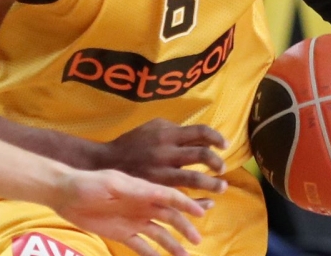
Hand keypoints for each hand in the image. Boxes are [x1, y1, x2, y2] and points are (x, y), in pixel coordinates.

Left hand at [52, 168, 207, 255]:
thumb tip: (160, 193)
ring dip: (173, 244)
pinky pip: (142, 246)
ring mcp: (133, 221)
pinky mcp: (122, 234)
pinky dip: (153, 254)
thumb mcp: (112, 183)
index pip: (170, 196)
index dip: (187, 203)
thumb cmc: (88, 183)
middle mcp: (142, 206)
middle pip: (170, 217)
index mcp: (142, 190)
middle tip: (197, 240)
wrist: (65, 193)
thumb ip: (135, 189)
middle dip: (185, 227)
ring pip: (160, 234)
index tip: (202, 212)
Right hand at [91, 118, 228, 192]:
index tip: (225, 145)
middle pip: (202, 155)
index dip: (217, 138)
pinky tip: (207, 204)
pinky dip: (197, 203)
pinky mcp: (156, 189)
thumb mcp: (151, 127)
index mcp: (167, 134)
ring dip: (213, 185)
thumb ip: (173, 129)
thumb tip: (196, 134)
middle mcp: (166, 152)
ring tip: (221, 188)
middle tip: (222, 169)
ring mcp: (162, 172)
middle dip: (218, 163)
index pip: (200, 132)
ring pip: (195, 179)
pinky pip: (182, 198)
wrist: (105, 163)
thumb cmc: (132, 144)